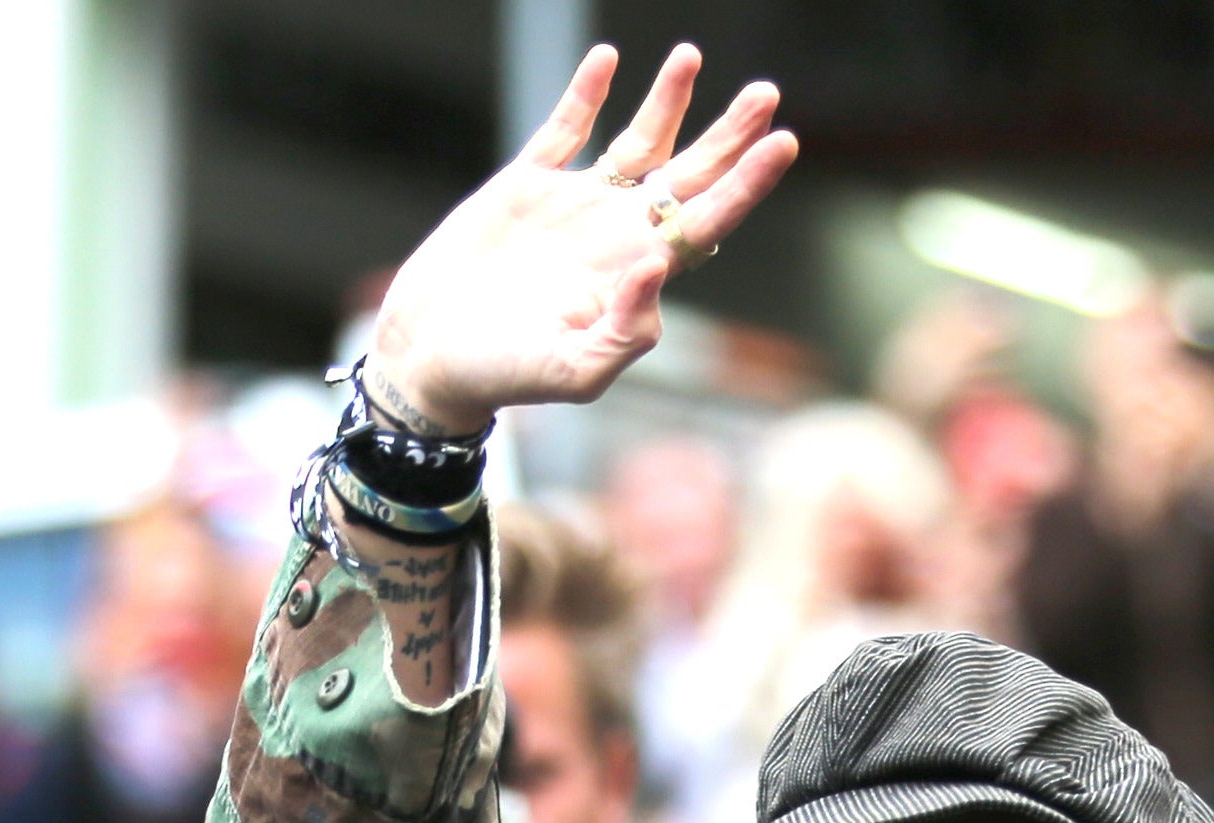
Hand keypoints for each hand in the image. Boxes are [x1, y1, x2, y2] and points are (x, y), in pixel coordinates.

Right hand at [358, 45, 799, 434]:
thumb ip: (628, 331)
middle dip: (729, 135)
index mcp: (637, 275)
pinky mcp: (526, 185)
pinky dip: (586, 93)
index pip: (707, 220)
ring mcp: (574, 206)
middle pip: (689, 175)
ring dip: (667, 100)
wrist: (431, 355)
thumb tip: (659, 264)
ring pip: (636, 143)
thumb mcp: (575, 373)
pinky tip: (608, 58)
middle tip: (766, 94)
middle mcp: (615, 235)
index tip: (782, 143)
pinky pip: (564, 128)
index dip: (747, 183)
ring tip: (690, 55)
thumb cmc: (504, 377)